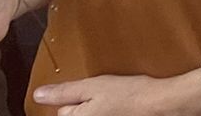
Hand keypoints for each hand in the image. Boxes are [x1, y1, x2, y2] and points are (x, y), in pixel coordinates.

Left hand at [33, 73, 200, 115]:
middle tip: (105, 93)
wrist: (162, 105)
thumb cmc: (129, 95)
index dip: (74, 96)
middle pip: (76, 115)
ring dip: (99, 108)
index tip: (89, 90)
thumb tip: (38, 95)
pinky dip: (112, 111)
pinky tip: (123, 105)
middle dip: (85, 105)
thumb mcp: (93, 87)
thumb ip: (64, 92)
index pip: (61, 112)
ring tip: (116, 99)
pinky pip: (107, 115)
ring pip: (92, 115)